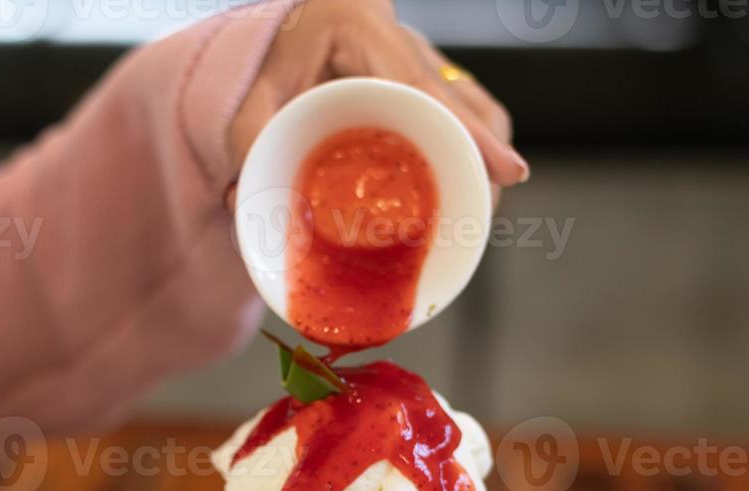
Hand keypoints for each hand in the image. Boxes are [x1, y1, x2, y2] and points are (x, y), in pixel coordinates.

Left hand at [230, 0, 526, 187]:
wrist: (277, 31)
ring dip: (479, 149)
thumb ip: (248, 139)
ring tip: (475, 200)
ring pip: (471, 101)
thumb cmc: (267, 54)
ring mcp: (417, 52)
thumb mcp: (250, 94)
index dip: (472, 134)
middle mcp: (401, 36)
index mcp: (363, 27)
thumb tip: (237, 205)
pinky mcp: (422, 71)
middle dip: (486, 152)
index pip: (427, 89)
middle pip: (463, 98)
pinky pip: (460, 105)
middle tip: (490, 203)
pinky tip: (461, 177)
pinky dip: (466, 142)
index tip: (510, 172)